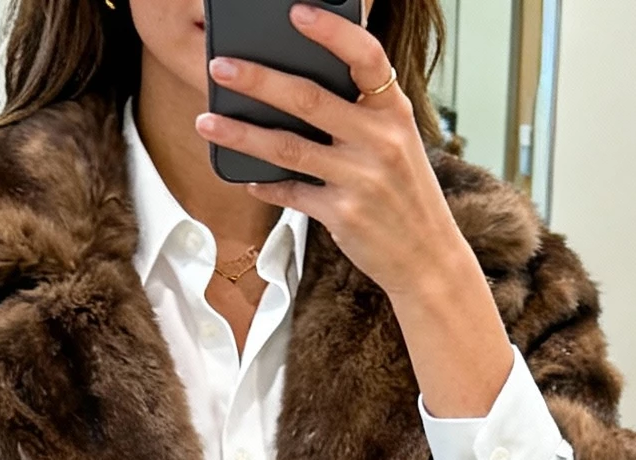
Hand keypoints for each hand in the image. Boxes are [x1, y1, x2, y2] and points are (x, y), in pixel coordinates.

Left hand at [196, 4, 514, 416]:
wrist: (428, 259)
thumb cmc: (405, 194)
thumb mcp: (398, 142)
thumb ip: (362, 113)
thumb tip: (299, 88)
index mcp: (394, 111)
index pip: (365, 56)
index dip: (331, 30)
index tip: (295, 13)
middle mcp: (380, 140)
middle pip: (309, 99)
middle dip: (259, 79)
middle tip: (221, 66)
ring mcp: (361, 179)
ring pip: (288, 148)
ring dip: (242, 133)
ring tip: (208, 120)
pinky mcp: (343, 215)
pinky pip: (292, 193)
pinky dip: (265, 184)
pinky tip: (245, 175)